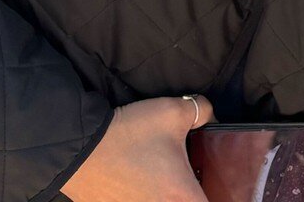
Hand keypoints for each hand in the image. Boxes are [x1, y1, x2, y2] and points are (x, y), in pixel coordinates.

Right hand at [63, 94, 208, 201]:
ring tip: (167, 177)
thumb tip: (212, 116)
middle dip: (194, 193)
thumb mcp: (173, 111)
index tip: (219, 184)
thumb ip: (203, 110)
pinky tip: (146, 181)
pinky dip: (148, 196)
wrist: (80, 149)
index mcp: (181, 195)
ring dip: (170, 194)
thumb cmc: (129, 133)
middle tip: (195, 177)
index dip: (223, 196)